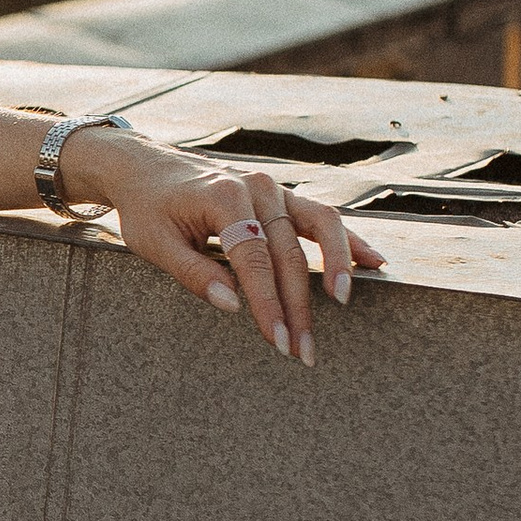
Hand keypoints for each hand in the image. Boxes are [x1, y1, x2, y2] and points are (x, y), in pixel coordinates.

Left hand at [81, 129, 384, 366]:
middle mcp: (256, 187)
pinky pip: (322, 217)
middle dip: (299, 306)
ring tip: (345, 305)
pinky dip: (350, 240)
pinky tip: (374, 263)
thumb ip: (193, 274)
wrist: (146, 167)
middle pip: (289, 253)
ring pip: (320, 226)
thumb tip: (234, 306)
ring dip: (337, 269)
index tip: (278, 342)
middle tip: (304, 352)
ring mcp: (274, 188)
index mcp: (224, 197)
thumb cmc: (147, 209)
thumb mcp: (155, 244)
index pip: (255, 260)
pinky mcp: (282, 196)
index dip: (268, 304)